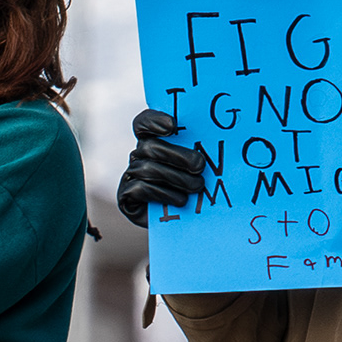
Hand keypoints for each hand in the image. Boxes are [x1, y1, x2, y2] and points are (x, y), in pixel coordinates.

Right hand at [114, 109, 211, 225]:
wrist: (181, 221)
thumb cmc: (190, 187)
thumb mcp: (195, 168)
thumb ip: (196, 152)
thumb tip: (215, 143)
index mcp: (152, 141)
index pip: (143, 123)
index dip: (154, 120)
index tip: (173, 126)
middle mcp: (138, 155)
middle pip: (150, 147)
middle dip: (177, 155)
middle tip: (199, 166)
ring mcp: (130, 175)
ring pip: (148, 168)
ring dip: (176, 178)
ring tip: (197, 186)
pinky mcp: (126, 196)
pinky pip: (141, 188)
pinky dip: (163, 193)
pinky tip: (181, 200)